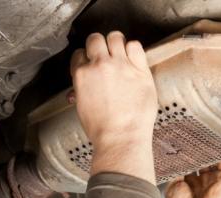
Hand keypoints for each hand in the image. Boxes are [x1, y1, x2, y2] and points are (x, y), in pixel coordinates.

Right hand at [70, 32, 157, 182]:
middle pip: (95, 39)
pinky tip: (134, 60)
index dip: (86, 58)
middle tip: (106, 56)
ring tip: (121, 55)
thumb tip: (79, 89)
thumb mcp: (82, 108)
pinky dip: (134, 49)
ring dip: (117, 43)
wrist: (122, 138)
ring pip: (116, 37)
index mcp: (82, 75)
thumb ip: (81, 91)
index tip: (92, 64)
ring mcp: (121, 66)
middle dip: (99, 46)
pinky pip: (136, 45)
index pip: (79, 54)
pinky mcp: (140, 70)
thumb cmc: (102, 129)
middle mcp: (100, 65)